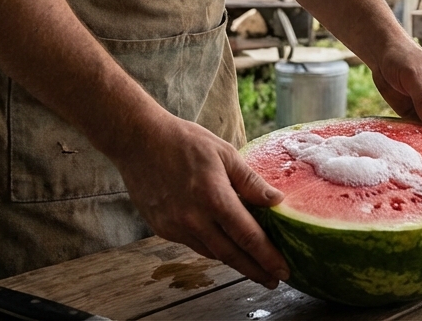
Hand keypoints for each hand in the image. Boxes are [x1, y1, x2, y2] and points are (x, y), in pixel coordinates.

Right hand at [114, 112, 288, 288]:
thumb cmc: (183, 141)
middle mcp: (193, 219)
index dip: (268, 257)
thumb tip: (277, 201)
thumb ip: (250, 181)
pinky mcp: (162, 229)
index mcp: (214, 197)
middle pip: (231, 255)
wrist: (138, 141)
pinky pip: (194, 245)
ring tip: (254, 266)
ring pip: (212, 253)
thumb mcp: (224, 153)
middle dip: (255, 271)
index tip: (283, 271)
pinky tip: (224, 245)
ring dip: (234, 262)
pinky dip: (212, 248)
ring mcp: (175, 227)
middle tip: (273, 281)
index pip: (248, 237)